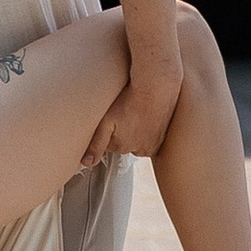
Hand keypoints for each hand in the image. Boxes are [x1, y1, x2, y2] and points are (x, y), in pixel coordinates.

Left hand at [79, 54, 183, 170]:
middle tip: (125, 112)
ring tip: (136, 112)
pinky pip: (153, 136)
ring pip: (139, 139)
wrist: (155, 87)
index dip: (109, 129)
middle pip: (125, 142)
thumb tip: (86, 163)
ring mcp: (153, 144)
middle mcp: (139, 150)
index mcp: (121, 147)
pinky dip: (150, 127)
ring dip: (137, 130)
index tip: (112, 118)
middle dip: (124, 130)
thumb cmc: (129, 101)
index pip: (110, 144)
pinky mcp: (164, 136)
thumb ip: (96, 144)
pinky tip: (147, 115)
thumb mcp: (106, 122)